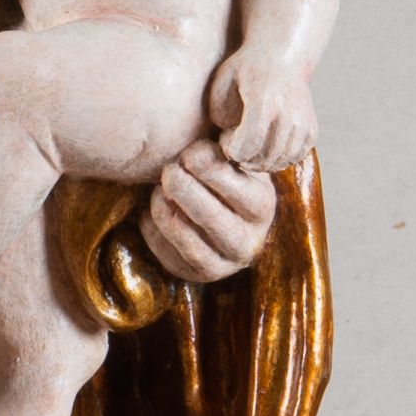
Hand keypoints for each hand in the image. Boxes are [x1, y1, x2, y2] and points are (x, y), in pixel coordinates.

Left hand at [143, 138, 279, 286]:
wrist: (222, 210)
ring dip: (165, 210)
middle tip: (168, 170)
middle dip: (182, 188)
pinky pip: (169, 253)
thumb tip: (204, 142)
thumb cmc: (223, 172)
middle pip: (210, 216)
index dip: (204, 164)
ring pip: (189, 240)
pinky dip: (155, 229)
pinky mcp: (200, 273)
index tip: (188, 152)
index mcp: (262, 203)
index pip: (232, 185)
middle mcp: (250, 239)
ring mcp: (226, 262)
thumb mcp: (232, 155)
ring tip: (158, 189)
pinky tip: (154, 210)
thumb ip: (223, 142)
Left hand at [205, 54, 317, 174]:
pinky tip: (266, 148)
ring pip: (280, 161)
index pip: (248, 144)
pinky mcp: (311, 130)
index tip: (226, 139)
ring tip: (249, 148)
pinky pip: (294, 158)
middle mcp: (288, 114)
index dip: (232, 151)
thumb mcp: (222, 83)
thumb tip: (229, 143)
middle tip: (236, 144)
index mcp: (264, 101)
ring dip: (261, 162)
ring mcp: (303, 123)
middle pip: (264, 157)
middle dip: (245, 158)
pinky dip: (279, 159)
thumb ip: (219, 115)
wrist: (283, 56)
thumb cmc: (245, 70)